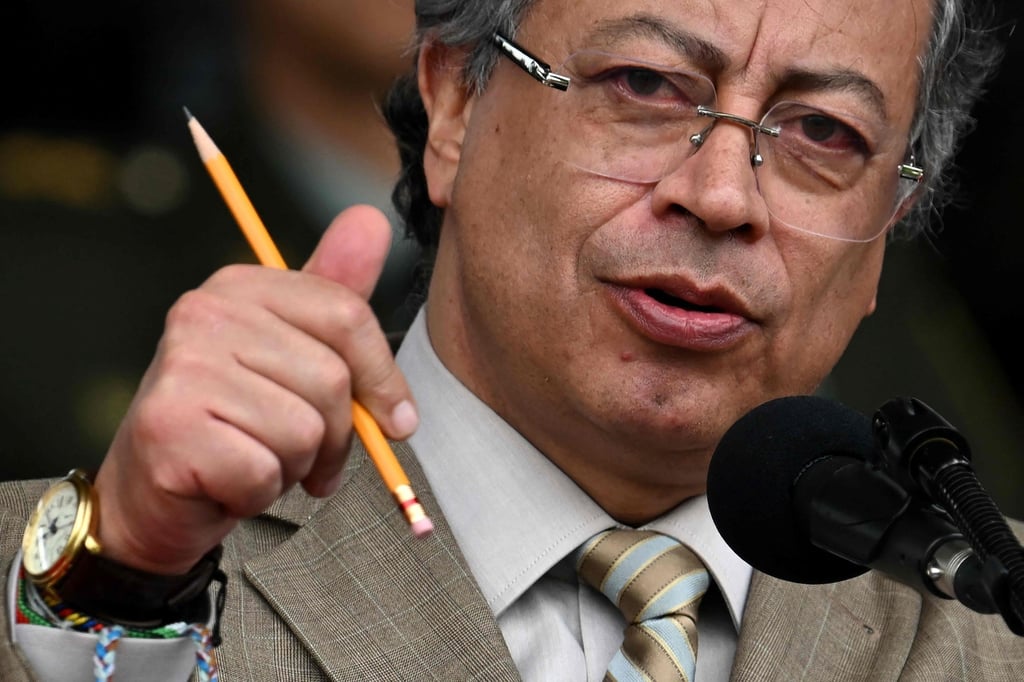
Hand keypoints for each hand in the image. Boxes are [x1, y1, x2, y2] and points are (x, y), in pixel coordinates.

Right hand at [92, 205, 418, 574]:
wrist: (156, 493)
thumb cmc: (236, 424)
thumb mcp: (293, 353)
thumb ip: (335, 294)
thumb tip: (373, 220)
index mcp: (241, 286)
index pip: (347, 316)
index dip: (383, 379)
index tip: (397, 419)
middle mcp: (205, 313)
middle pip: (331, 379)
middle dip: (337, 437)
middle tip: (306, 457)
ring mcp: (182, 365)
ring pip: (304, 430)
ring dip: (294, 466)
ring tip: (258, 462)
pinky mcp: (169, 426)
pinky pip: (264, 471)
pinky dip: (259, 492)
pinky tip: (227, 484)